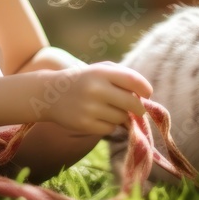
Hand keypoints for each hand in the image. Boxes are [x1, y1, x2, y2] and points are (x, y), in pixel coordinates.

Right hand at [38, 63, 152, 135]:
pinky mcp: (84, 125)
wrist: (51, 94)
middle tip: (136, 109)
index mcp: (101, 72)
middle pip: (132, 104)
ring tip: (109, 109)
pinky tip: (98, 117)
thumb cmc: (84, 80)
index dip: (145, 89)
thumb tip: (145, 99)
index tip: (147, 94)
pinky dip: (109, 125)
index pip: (133, 80)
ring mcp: (89, 108)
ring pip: (122, 118)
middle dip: (139, 108)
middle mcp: (95, 89)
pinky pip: (109, 129)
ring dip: (121, 117)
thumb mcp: (100, 70)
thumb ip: (123, 78)